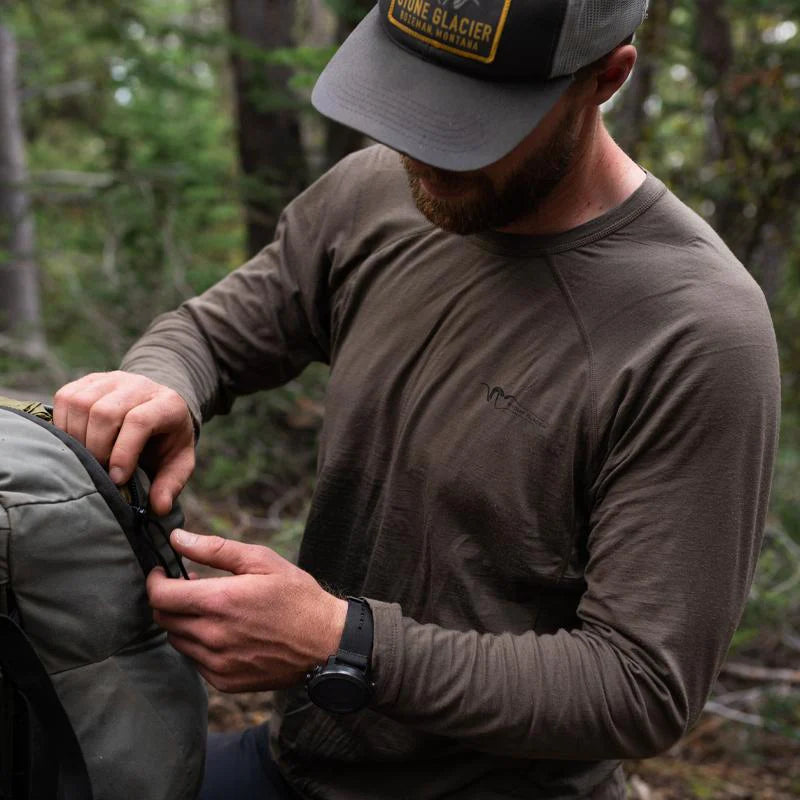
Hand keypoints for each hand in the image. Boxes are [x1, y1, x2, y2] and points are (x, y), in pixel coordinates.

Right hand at [53, 371, 194, 514]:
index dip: (124, 452)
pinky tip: (76, 442)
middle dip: (98, 449)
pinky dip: (64, 424)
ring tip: (88, 459)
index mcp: (167, 404)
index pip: (139, 421)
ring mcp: (112, 379)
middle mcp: (139, 385)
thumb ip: (171, 483)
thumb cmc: (167, 440)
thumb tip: (159, 508)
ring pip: (81, 404)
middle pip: (105, 413)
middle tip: (100, 471)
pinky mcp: (89, 380)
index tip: (117, 479)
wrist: (157, 407)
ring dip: (77, 438)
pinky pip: (66, 398)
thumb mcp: (179, 461)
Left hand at [146, 531, 347, 692]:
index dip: (155, 581)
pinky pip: (195, 661)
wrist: (326, 642)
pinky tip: (223, 632)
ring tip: (210, 608)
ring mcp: (217, 663)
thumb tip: (176, 538)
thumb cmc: (296, 595)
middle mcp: (213, 636)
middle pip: (164, 618)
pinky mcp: (225, 681)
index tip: (163, 572)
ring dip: (183, 622)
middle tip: (190, 586)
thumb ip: (215, 549)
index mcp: (219, 602)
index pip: (160, 596)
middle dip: (168, 599)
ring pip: (177, 640)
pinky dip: (199, 644)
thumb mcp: (262, 561)